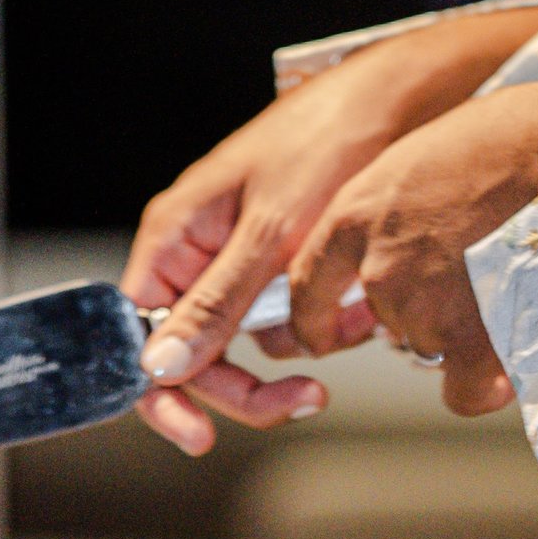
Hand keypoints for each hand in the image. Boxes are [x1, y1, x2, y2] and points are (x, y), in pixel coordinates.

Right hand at [122, 72, 390, 457]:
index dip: (165, 391)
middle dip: (251, 381)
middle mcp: (200, 250)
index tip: (202, 435)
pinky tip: (363, 305)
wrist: (399, 103)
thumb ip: (216, 302)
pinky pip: (292, 316)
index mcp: (175, 235)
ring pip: (252, 340)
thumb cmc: (324, 142)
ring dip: (304, 345)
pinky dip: (328, 321)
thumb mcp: (270, 231)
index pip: (139, 333)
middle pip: (197, 351)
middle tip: (308, 397)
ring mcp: (243, 256)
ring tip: (354, 319)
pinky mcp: (287, 261)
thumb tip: (158, 365)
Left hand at [285, 64, 537, 421]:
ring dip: (464, 331)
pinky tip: (509, 360)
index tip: (323, 335)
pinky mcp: (475, 339)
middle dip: (425, 307)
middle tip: (476, 273)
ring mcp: (427, 306)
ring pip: (432, 345)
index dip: (317, 318)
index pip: (310, 283)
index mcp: (358, 210)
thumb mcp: (425, 156)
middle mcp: (380, 266)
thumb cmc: (514, 130)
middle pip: (388, 319)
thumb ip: (395, 212)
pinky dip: (485, 383)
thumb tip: (405, 250)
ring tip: (510, 280)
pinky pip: (464, 391)